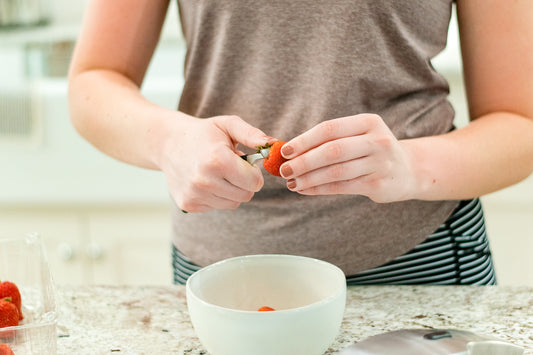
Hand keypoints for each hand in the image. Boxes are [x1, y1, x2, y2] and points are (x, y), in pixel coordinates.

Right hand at [161, 114, 273, 212]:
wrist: (168, 143)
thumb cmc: (203, 134)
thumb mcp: (228, 125)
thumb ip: (253, 134)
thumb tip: (273, 145)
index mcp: (217, 159)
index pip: (254, 183)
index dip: (254, 174)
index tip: (246, 164)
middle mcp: (204, 180)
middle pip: (246, 195)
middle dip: (245, 183)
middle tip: (232, 168)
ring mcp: (195, 194)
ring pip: (233, 204)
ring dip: (232, 190)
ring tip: (219, 173)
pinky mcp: (188, 204)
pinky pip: (217, 207)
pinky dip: (217, 196)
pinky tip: (207, 180)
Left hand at [279, 114, 416, 202]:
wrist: (407, 170)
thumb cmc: (371, 151)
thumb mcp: (358, 137)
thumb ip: (329, 141)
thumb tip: (289, 152)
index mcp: (368, 122)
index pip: (329, 129)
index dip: (304, 140)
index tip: (285, 151)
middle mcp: (377, 140)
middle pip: (332, 151)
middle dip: (304, 161)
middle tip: (284, 170)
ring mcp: (380, 163)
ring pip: (335, 172)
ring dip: (309, 179)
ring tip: (291, 183)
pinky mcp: (378, 184)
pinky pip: (342, 187)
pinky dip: (319, 189)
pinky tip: (305, 190)